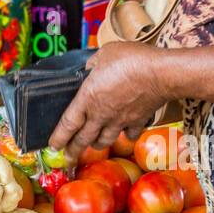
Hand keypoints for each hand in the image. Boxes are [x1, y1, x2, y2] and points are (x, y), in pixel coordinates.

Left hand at [48, 41, 168, 160]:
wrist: (160, 73)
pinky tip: (124, 134)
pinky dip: (126, 137)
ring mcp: (120, 120)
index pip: (68, 123)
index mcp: (87, 98)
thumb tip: (90, 68)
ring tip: (93, 146)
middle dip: (74, 150)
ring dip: (96, 145)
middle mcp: (101, 114)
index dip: (58, 137)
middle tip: (68, 158)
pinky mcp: (138, 121)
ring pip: (104, 141)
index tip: (53, 146)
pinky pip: (129, 135)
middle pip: (83, 139)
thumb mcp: (103, 54)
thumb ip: (93, 64)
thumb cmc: (130, 60)